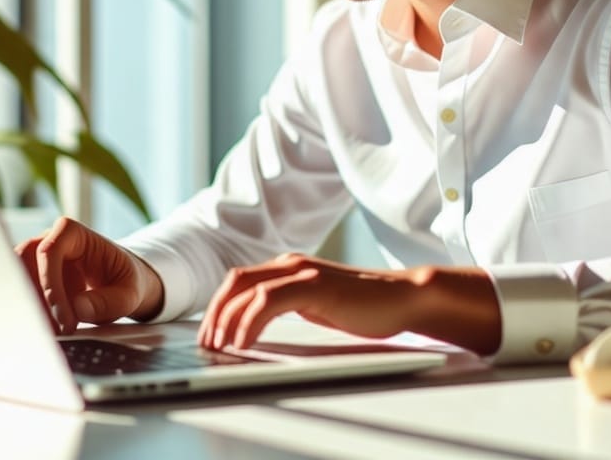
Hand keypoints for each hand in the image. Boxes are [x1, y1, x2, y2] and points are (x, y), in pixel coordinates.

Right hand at [15, 216, 163, 333]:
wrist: (121, 284)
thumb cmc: (124, 281)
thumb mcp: (129, 294)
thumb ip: (109, 301)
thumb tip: (79, 308)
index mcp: (73, 234)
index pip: (49, 251)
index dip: (51, 285)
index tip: (64, 317)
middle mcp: (49, 241)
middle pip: (24, 264)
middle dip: (36, 300)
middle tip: (55, 330)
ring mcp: (36, 260)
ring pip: (16, 281)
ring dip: (31, 309)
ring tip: (54, 333)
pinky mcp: (31, 279)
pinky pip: (20, 294)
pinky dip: (30, 313)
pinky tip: (47, 331)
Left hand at [197, 253, 502, 354]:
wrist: (403, 298)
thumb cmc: (364, 306)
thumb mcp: (317, 305)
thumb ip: (289, 306)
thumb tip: (257, 325)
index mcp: (288, 268)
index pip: (239, 281)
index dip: (218, 308)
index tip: (210, 335)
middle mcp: (291, 264)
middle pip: (234, 281)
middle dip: (214, 313)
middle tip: (207, 343)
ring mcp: (303, 272)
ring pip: (246, 288)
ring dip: (227, 319)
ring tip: (221, 346)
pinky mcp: (316, 286)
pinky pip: (269, 300)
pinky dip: (250, 321)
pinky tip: (245, 343)